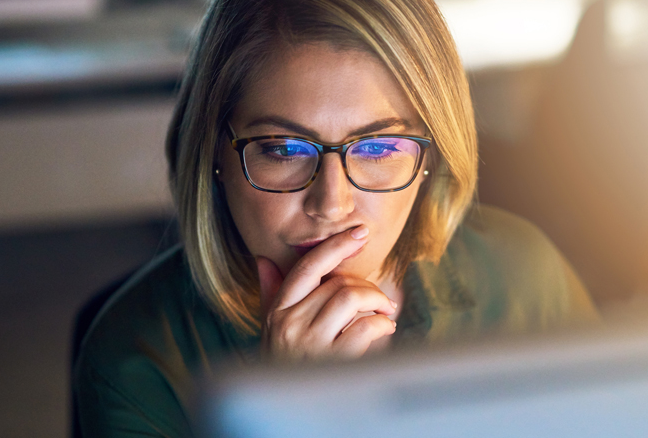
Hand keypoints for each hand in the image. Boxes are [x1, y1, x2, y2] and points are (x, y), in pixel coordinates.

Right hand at [256, 226, 397, 360]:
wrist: (286, 413)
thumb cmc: (281, 367)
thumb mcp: (268, 329)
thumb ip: (270, 294)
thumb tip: (263, 260)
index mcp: (277, 311)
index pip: (307, 267)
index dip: (336, 246)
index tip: (359, 233)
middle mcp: (290, 323)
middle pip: (337, 283)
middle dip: (366, 286)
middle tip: (379, 299)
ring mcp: (310, 344)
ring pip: (351, 298)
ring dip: (377, 302)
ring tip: (385, 313)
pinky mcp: (332, 362)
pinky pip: (365, 328)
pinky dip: (382, 325)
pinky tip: (384, 331)